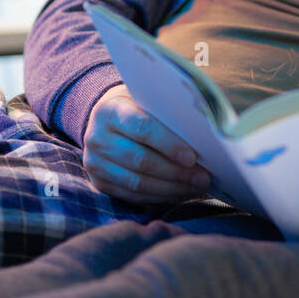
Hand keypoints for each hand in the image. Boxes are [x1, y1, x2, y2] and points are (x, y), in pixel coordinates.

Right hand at [82, 87, 211, 204]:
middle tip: (203, 177)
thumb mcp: (147, 101)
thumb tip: (203, 136)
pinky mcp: (99, 182)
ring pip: (137, 182)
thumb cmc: (137, 108)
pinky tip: (179, 192)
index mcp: (110, 111)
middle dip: (176, 172)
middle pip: (140, 160)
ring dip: (171, 188)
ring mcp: (95, 163)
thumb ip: (167, 114)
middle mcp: (97, 137)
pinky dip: (159, 196)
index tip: (193, 157)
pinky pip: (133, 195)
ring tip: (196, 187)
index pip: (142, 128)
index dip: (169, 145)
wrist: (105, 119)